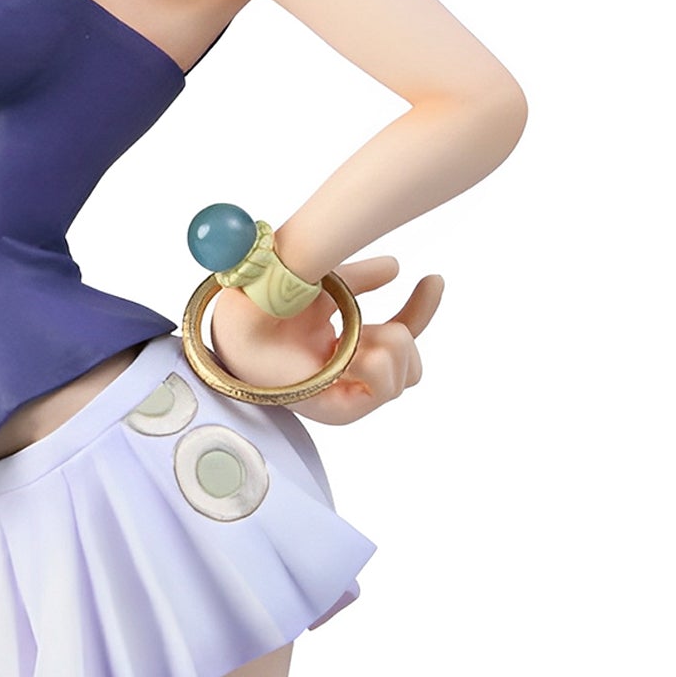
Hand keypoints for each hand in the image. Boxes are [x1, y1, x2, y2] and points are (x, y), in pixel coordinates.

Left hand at [208, 256, 441, 425]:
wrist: (242, 321)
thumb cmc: (271, 305)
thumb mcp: (328, 285)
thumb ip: (362, 279)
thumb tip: (396, 266)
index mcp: (348, 344)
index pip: (401, 335)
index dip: (421, 308)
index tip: (433, 278)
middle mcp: (349, 372)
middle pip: (411, 363)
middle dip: (405, 336)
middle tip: (376, 325)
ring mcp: (346, 393)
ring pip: (406, 376)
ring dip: (391, 348)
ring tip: (357, 339)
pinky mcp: (338, 410)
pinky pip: (384, 390)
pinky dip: (376, 367)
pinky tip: (351, 354)